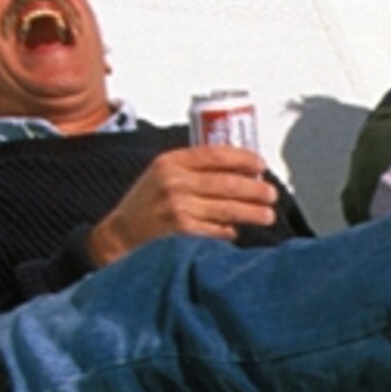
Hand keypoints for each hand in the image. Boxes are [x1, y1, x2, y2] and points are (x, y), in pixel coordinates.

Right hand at [84, 145, 279, 263]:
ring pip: (228, 208)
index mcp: (170, 162)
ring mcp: (179, 208)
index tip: (260, 165)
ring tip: (267, 215)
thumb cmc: (145, 206)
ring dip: (253, 212)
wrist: (119, 237)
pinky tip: (236, 231)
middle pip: (228, 183)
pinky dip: (230, 231)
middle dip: (255, 189)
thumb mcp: (161, 175)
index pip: (216, 154)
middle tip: (271, 194)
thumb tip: (238, 171)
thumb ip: (192, 169)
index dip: (243, 158)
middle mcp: (174, 182)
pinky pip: (217, 231)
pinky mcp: (183, 233)